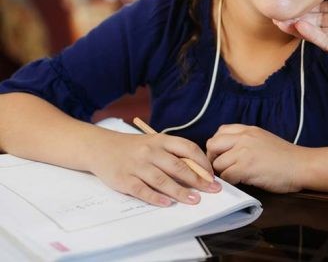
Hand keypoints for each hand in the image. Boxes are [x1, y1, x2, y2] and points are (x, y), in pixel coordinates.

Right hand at [90, 131, 220, 206]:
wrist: (100, 147)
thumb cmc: (134, 147)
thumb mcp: (154, 143)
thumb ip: (173, 154)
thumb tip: (198, 171)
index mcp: (161, 140)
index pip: (188, 148)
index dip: (202, 162)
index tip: (212, 175)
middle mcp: (150, 151)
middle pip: (178, 166)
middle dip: (197, 179)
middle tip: (212, 189)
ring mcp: (137, 165)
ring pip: (162, 180)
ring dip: (180, 191)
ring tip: (194, 200)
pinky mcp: (124, 179)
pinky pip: (142, 190)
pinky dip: (156, 197)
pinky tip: (168, 203)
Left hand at [206, 124, 305, 192]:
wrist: (302, 165)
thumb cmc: (287, 157)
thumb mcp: (264, 139)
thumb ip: (246, 141)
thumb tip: (228, 152)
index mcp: (249, 130)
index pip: (220, 131)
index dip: (218, 146)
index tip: (223, 156)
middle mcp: (244, 137)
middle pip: (212, 145)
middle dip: (213, 159)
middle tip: (222, 169)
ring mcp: (244, 152)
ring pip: (217, 163)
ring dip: (223, 173)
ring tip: (235, 177)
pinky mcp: (246, 167)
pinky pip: (226, 176)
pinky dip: (230, 182)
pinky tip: (241, 182)